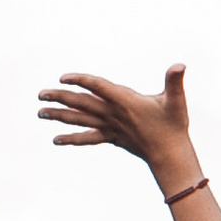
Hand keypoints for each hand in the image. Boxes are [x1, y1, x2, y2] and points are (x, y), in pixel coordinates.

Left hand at [38, 64, 196, 187]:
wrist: (170, 155)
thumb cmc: (174, 125)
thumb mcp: (176, 101)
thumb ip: (175, 81)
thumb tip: (180, 65)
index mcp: (126, 101)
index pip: (99, 87)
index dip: (81, 80)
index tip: (63, 77)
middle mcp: (113, 114)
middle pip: (82, 103)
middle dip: (61, 98)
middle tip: (40, 94)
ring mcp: (110, 127)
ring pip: (81, 120)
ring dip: (59, 116)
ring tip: (40, 113)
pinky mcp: (111, 137)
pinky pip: (88, 137)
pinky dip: (72, 138)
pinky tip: (56, 140)